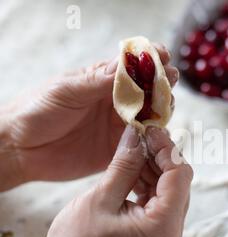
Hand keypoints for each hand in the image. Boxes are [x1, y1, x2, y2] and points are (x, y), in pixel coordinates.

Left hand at [0, 43, 178, 187]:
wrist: (19, 149)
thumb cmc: (36, 110)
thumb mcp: (66, 90)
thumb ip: (97, 81)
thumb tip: (128, 64)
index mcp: (102, 81)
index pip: (132, 66)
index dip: (150, 59)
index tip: (163, 56)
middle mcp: (115, 102)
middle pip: (148, 90)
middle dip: (162, 83)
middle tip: (169, 80)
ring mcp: (118, 126)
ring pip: (150, 116)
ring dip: (162, 109)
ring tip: (166, 105)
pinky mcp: (118, 150)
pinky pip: (143, 143)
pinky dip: (154, 138)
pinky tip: (160, 133)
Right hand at [6, 126, 192, 236]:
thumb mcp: (100, 199)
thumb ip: (124, 165)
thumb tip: (136, 135)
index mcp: (163, 227)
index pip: (180, 176)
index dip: (167, 149)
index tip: (151, 130)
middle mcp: (171, 234)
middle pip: (179, 183)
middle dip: (161, 157)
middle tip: (141, 137)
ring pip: (170, 191)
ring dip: (154, 169)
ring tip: (133, 151)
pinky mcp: (154, 235)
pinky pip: (159, 202)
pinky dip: (148, 184)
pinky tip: (132, 170)